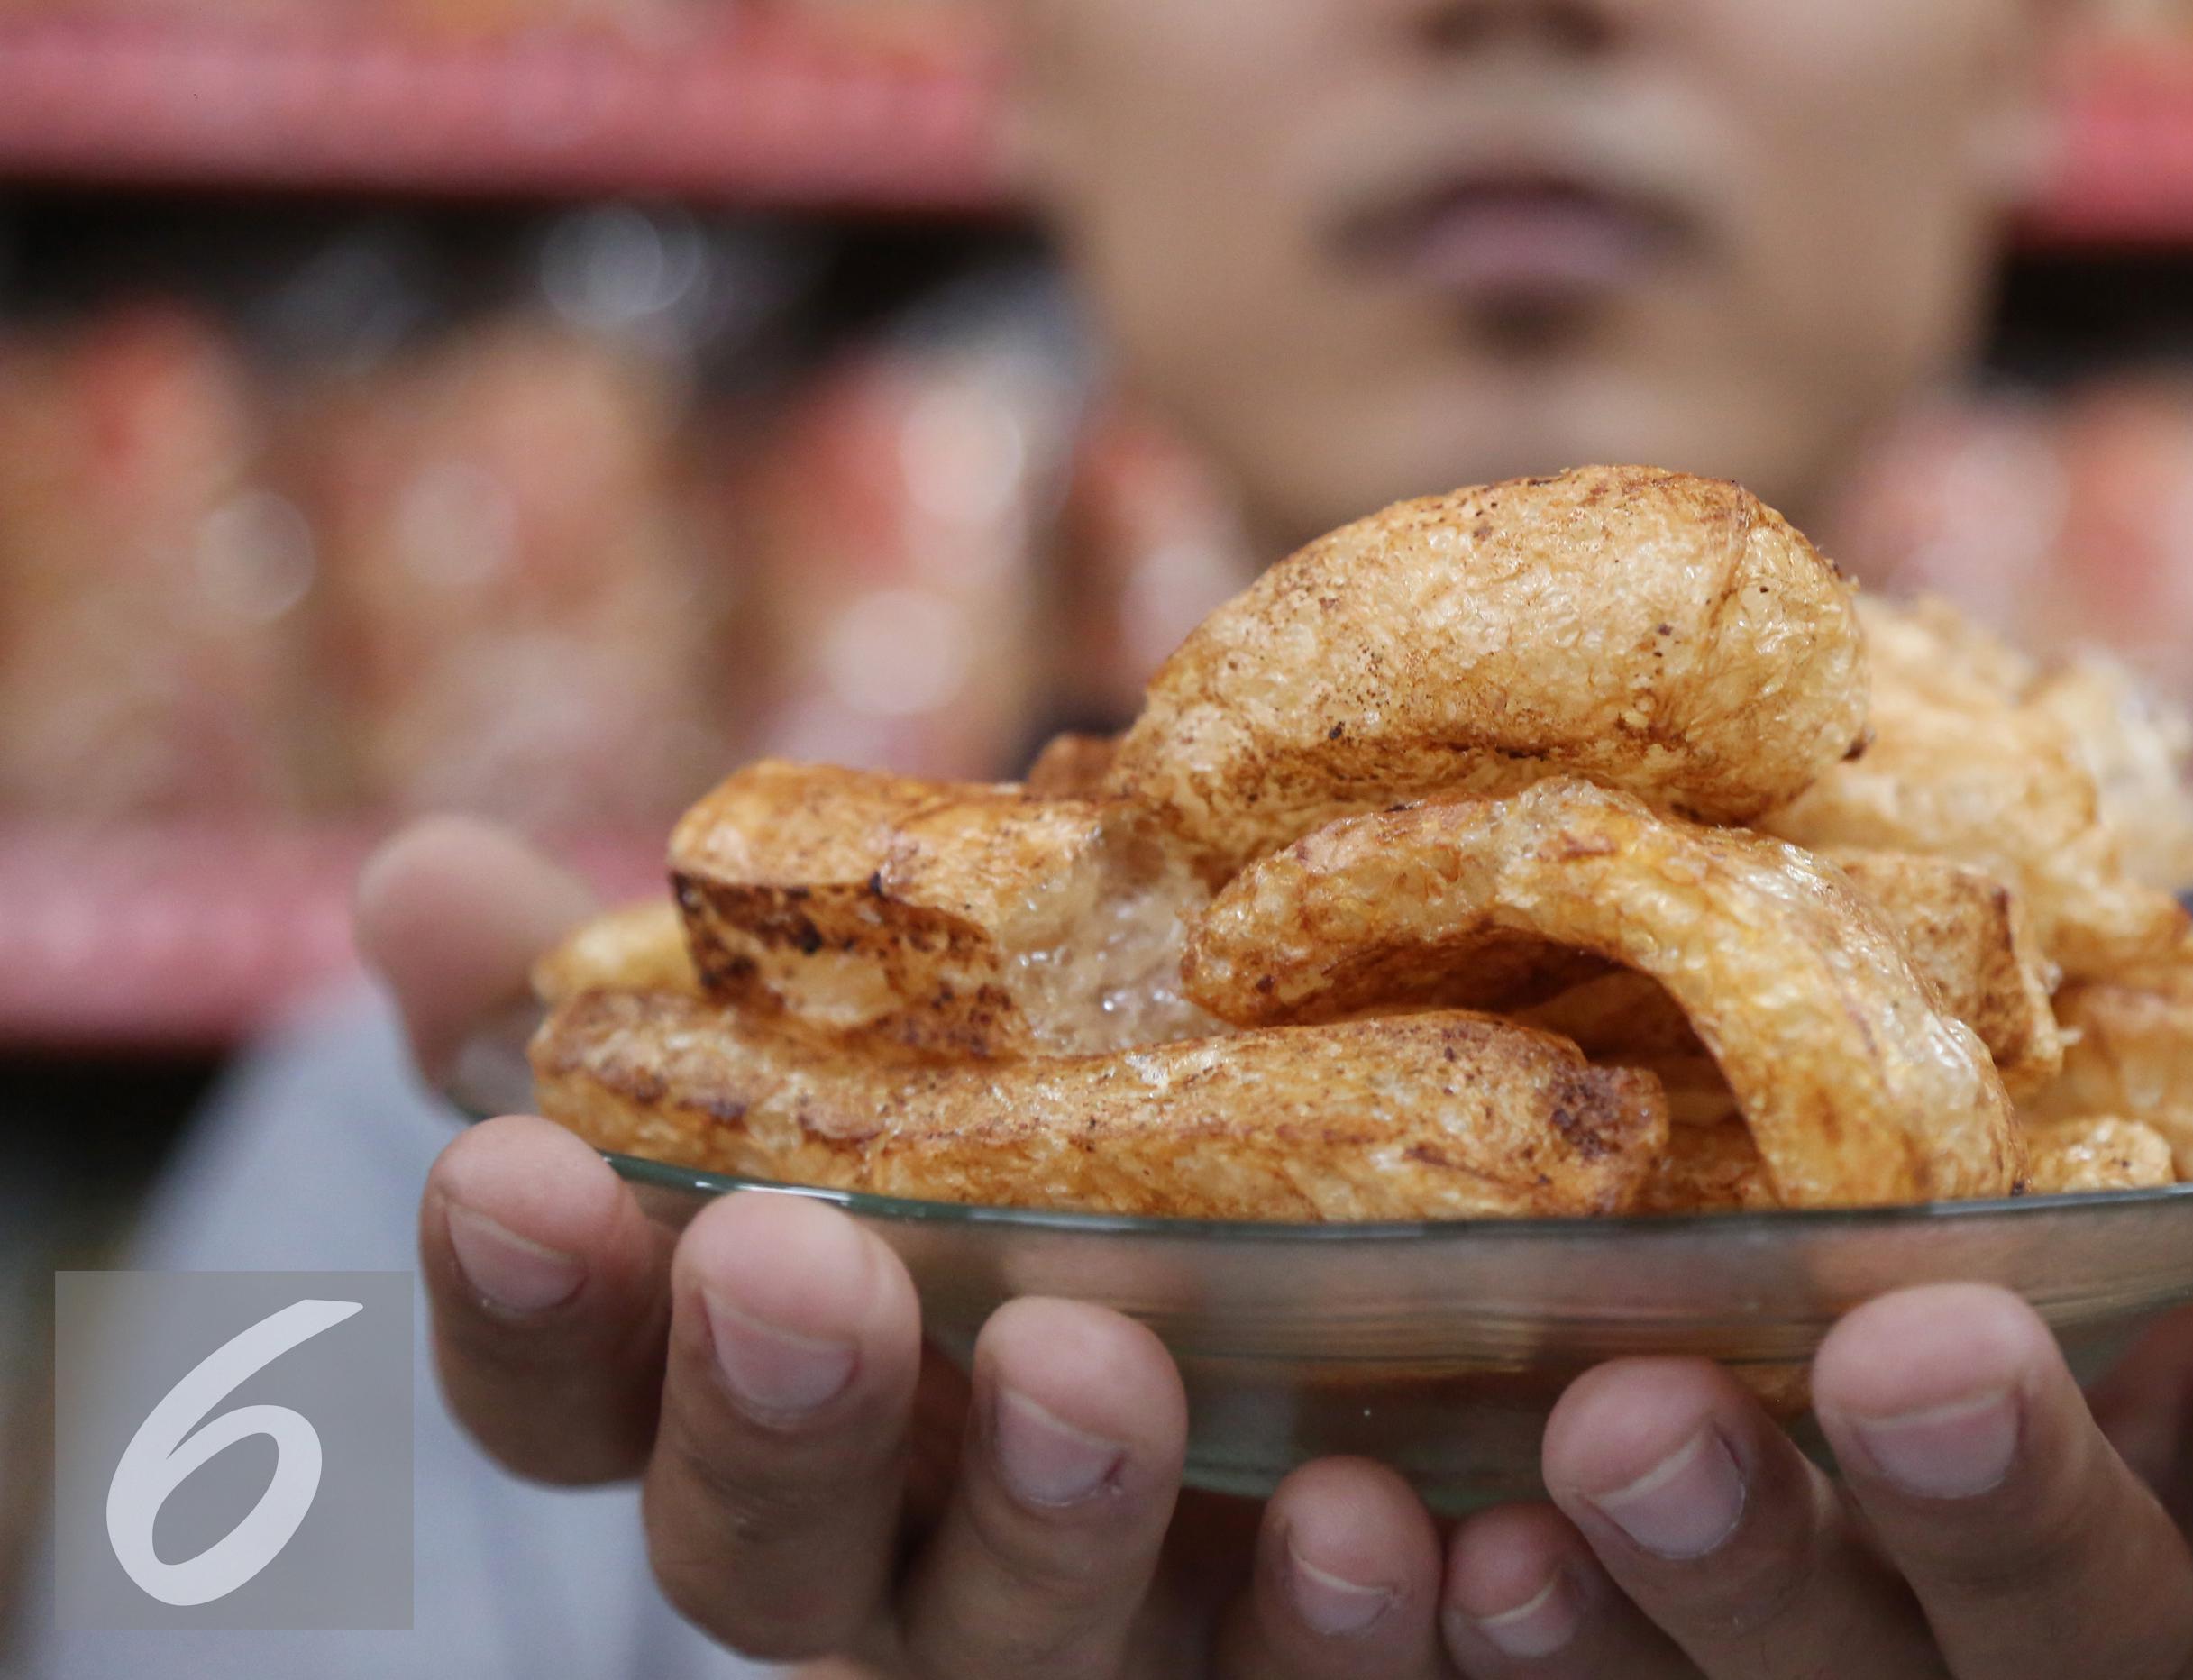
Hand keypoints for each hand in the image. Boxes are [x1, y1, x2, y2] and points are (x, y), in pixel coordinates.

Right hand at [369, 818, 1464, 1676]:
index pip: (573, 1397)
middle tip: (797, 1270)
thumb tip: (423, 882)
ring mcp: (1097, 1622)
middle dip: (771, 1421)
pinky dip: (1360, 1622)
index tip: (509, 1165)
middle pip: (769, 1559)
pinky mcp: (1299, 1652)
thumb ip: (674, 979)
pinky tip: (1421, 1528)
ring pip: (1032, 1642)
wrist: (1366, 1239)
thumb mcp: (888, 1025)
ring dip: (1054, 1524)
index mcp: (752, 1390)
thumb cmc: (1045, 1142)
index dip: (522, 1303)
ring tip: (1095, 1371)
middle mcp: (892, 1546)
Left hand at [1424, 912, 2192, 1674]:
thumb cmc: (2136, 1220)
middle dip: (2001, 1496)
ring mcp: (1824, 1645)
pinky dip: (1442, 1634)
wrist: (1876, 1338)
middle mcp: (2046, 1587)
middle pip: (2051, 1598)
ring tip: (1589, 1454)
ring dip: (1691, 1584)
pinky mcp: (1610, 1648)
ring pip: (1782, 1668)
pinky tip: (1369, 1536)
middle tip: (1910, 1355)